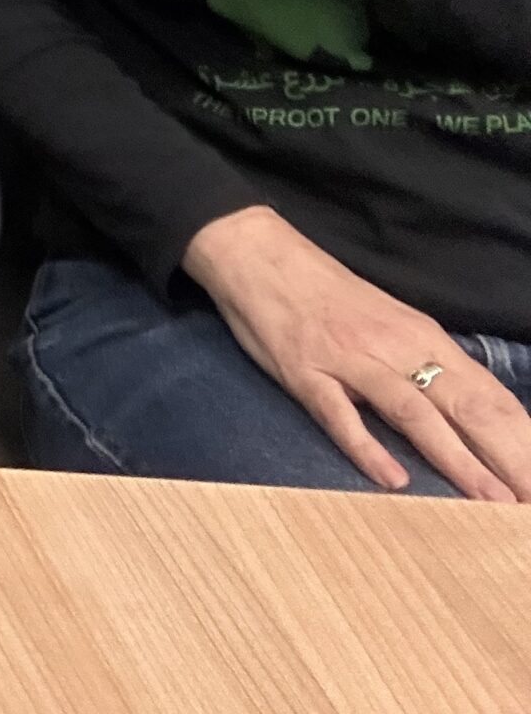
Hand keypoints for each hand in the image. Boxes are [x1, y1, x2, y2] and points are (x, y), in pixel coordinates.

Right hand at [185, 206, 530, 500]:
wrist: (257, 254)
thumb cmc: (326, 295)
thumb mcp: (390, 324)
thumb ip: (427, 366)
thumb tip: (474, 416)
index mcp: (423, 337)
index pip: (491, 397)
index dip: (524, 443)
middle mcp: (396, 348)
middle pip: (466, 408)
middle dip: (508, 460)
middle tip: (530, 506)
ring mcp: (350, 360)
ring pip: (414, 413)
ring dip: (457, 460)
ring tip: (489, 502)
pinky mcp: (305, 371)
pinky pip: (339, 414)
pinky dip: (367, 447)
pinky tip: (392, 479)